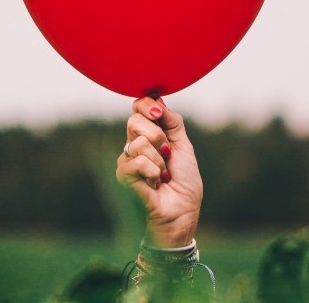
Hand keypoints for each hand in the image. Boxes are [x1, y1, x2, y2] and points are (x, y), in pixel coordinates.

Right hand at [116, 97, 202, 247]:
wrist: (183, 210)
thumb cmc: (184, 181)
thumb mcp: (184, 145)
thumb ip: (172, 122)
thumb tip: (159, 99)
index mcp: (149, 134)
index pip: (138, 107)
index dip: (147, 105)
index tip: (159, 112)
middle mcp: (135, 143)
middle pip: (135, 120)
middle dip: (158, 136)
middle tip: (168, 154)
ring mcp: (127, 159)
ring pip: (137, 143)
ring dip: (159, 160)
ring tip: (163, 175)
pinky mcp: (123, 175)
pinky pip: (136, 161)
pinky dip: (152, 172)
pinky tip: (156, 183)